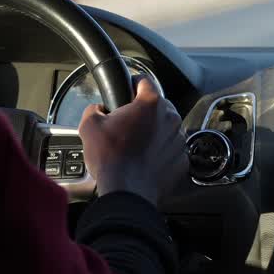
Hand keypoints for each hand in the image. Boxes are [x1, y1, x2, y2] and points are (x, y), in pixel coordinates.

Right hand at [78, 77, 188, 206]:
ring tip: (135, 146)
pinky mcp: (183, 158)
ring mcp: (180, 139)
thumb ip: (94, 110)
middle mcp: (170, 118)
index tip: (129, 87)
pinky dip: (161, 152)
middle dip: (144, 113)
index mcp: (151, 104)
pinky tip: (146, 160)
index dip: (134, 83)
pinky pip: (171, 149)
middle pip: (158, 106)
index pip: (145, 81)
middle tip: (127, 125)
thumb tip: (97, 109)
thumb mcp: (90, 126)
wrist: (127, 192)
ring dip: (154, 133)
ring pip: (166, 128)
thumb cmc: (111, 159)